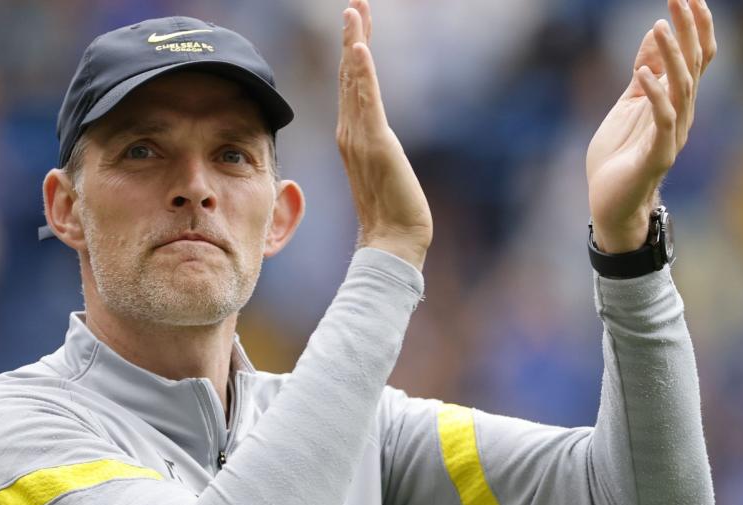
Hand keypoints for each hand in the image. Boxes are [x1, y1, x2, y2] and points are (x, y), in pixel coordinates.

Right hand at [337, 0, 432, 268]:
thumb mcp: (385, 173)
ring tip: (353, 11)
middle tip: (354, 3)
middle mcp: (350, 133)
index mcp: (353, 137)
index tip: (357, 22)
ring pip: (355, 82)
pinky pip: (366, 102)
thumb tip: (378, 149)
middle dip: (353, 36)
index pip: (353, 86)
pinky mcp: (375, 144)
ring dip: (354, 43)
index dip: (354, 52)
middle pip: (350, 75)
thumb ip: (378, 154)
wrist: (392, 241)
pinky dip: (361, 74)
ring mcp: (359, 138)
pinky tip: (359, 48)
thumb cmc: (391, 214)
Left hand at [586, 0, 715, 252]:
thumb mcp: (627, 106)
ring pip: (682, 87)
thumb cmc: (618, 157)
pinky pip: (661, 120)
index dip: (694, 27)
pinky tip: (642, 75)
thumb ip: (642, 74)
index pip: (694, 58)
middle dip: (689, 30)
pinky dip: (654, 95)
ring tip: (660, 26)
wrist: (610, 205)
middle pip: (693, 65)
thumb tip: (654, 33)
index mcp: (673, 101)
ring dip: (671, 56)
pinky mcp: (657, 154)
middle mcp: (680, 114)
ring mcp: (671, 134)